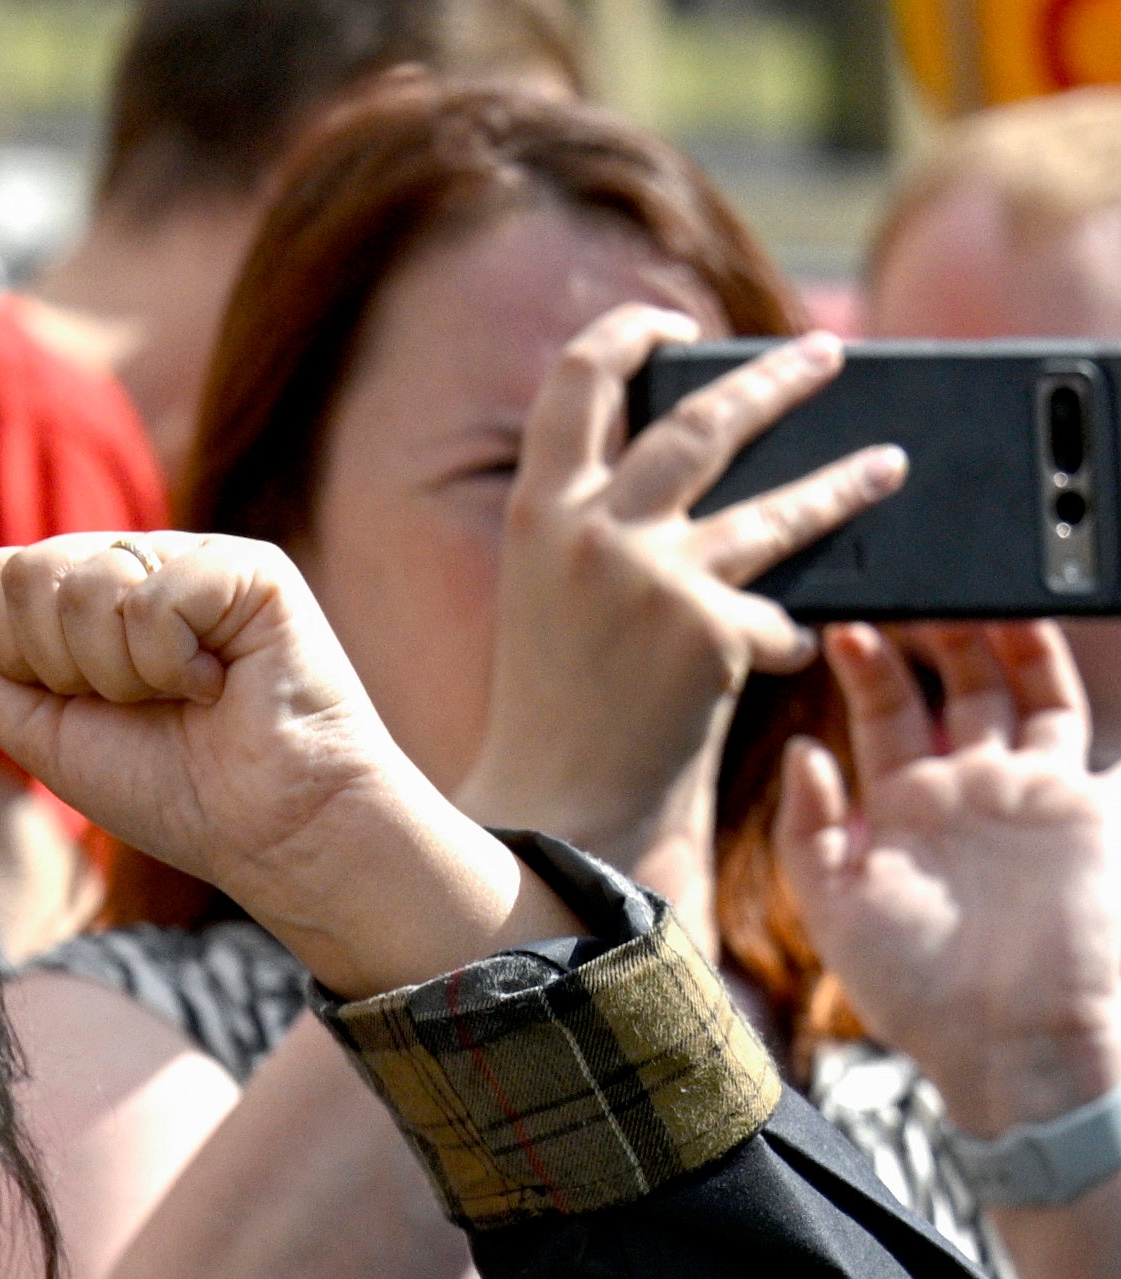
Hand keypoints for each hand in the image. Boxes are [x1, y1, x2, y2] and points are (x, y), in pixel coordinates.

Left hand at [0, 534, 551, 1001]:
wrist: (268, 829)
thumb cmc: (169, 788)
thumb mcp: (47, 736)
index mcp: (91, 595)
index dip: (12, 652)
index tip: (76, 701)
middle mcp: (141, 562)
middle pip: (27, 571)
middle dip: (60, 665)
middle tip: (132, 702)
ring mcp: (194, 557)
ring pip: (81, 583)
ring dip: (116, 672)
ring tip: (177, 696)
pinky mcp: (248, 567)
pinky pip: (149, 599)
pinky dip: (168, 665)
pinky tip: (217, 684)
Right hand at [458, 314, 896, 889]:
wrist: (556, 809)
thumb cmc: (552, 710)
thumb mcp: (549, 596)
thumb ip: (596, 527)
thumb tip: (695, 465)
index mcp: (537, 514)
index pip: (577, 383)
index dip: (628, 335)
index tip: (676, 321)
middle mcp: (590, 532)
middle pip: (702, 421)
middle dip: (776, 381)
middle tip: (827, 356)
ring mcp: (652, 577)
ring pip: (777, 507)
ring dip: (844, 483)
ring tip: (889, 468)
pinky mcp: (710, 630)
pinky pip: (780, 616)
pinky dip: (786, 638)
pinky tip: (788, 653)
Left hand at [785, 621, 1120, 1140]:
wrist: (1010, 1040)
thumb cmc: (915, 991)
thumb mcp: (833, 908)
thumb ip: (807, 830)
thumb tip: (800, 751)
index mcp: (898, 811)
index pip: (879, 713)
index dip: (863, 666)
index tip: (840, 622)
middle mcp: (962, 791)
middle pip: (949, 684)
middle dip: (932, 630)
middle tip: (909, 582)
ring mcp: (1024, 790)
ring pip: (1015, 687)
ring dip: (996, 635)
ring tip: (969, 584)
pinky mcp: (1079, 800)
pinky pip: (1077, 721)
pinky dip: (1063, 673)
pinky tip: (1043, 623)